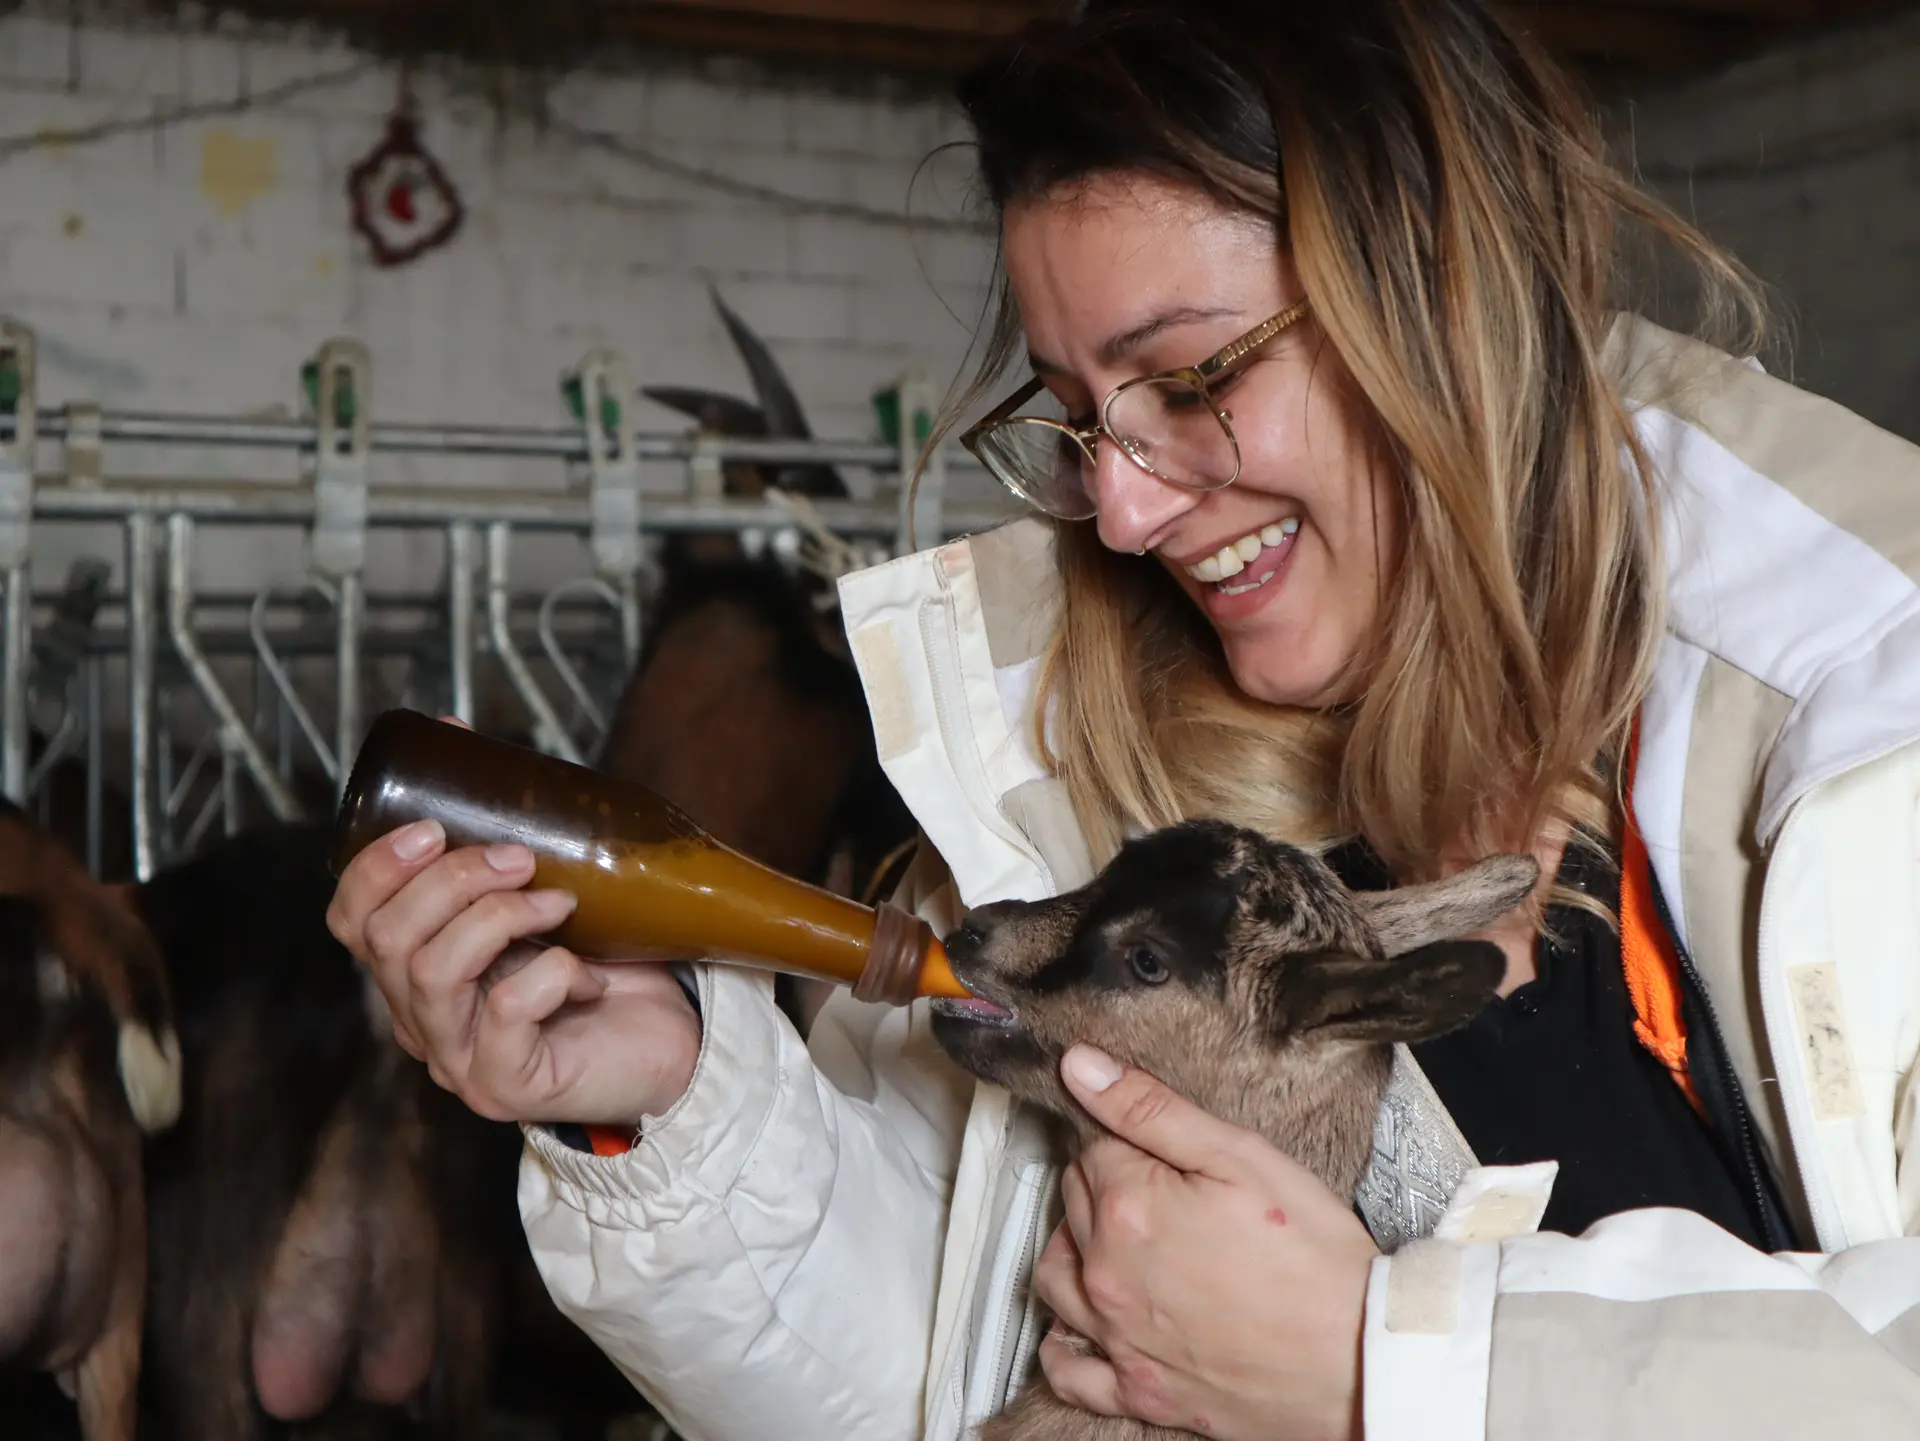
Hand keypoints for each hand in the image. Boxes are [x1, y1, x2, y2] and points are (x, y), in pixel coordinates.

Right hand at [326, 817, 700, 1126]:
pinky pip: (508, 1013)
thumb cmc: (606, 962)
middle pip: (385, 939)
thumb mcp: (543, 889)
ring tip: (559, 902)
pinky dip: (552, 973)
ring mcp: (461, 1059)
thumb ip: (496, 834)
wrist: (677, 1040)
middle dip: (451, 881)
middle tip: (521, 858)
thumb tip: (453, 735)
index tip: (433, 826)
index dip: (375, 868)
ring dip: (498, 916)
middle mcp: (424, 1020)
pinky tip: (588, 974)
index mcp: (418, 969)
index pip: (350, 921)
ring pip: (430, 972)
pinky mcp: (509, 1087)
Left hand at [1031, 1045, 1377, 1440]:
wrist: (1362, 1361)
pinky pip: (1066, 1372)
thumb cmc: (1314, 1258)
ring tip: (1117, 1238)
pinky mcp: (1138, 1391)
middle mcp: (1106, 1275)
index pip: (1092, 1147)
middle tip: (1160, 1186)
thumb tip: (1079, 1066)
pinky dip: (1061, 1345)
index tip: (1162, 1148)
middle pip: (1074, 1204)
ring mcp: (1117, 1338)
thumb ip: (1150, 1109)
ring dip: (1073, 1247)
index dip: (1128, 1139)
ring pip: (1056, 1275)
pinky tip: (1081, 1323)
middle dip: (1104, 1184)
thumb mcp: (1241, 1157)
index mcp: (1127, 1208)